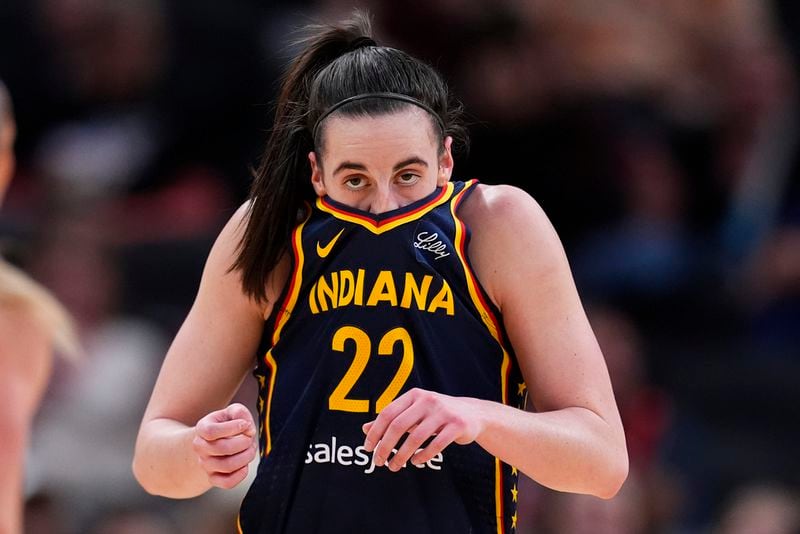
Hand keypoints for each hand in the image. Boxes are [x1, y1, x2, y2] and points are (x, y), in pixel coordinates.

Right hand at [192, 403, 257, 488]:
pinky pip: (227, 483)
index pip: (211, 432)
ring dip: (246, 457)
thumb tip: (244, 423)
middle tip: (250, 438)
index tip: (245, 424)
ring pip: (227, 466)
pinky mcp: (213, 478)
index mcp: (202, 428)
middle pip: (223, 448)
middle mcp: (200, 447)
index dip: (232, 428)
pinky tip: (245, 464)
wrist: (215, 443)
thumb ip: (238, 411)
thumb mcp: (231, 412)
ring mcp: (205, 464)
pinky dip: (240, 474)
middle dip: (244, 442)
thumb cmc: (226, 425)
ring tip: (250, 449)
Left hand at [362, 388, 483, 471]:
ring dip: (402, 455)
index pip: (387, 413)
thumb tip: (365, 429)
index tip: (368, 449)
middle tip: (379, 462)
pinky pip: (436, 444)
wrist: (473, 414)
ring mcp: (444, 412)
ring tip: (394, 466)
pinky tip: (415, 461)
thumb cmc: (436, 415)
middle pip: (398, 426)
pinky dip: (423, 456)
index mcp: (414, 395)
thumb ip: (391, 420)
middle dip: (385, 446)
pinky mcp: (457, 425)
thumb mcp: (413, 412)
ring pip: (416, 438)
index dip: (375, 432)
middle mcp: (428, 400)